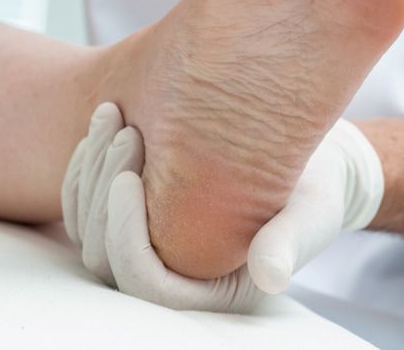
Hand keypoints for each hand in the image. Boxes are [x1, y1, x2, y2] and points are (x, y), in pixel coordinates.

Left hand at [61, 103, 384, 311]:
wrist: (310, 160)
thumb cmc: (315, 190)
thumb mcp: (311, 213)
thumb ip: (288, 242)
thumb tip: (270, 274)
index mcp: (209, 289)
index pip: (144, 281)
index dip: (125, 235)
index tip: (128, 178)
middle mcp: (172, 274)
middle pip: (104, 253)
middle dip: (103, 190)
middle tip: (125, 132)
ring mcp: (150, 243)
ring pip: (89, 224)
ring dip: (90, 170)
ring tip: (112, 115)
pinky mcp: (139, 212)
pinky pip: (90, 200)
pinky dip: (88, 162)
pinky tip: (106, 120)